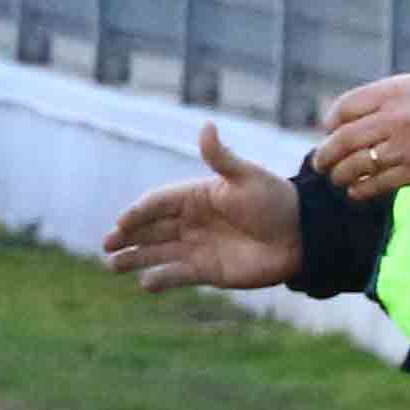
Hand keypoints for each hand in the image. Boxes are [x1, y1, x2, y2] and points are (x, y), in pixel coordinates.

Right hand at [101, 121, 300, 293]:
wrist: (302, 236)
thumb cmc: (276, 201)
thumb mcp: (247, 176)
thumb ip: (221, 157)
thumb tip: (206, 126)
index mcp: (197, 196)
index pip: (159, 203)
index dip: (139, 212)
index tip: (122, 222)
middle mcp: (192, 222)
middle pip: (151, 229)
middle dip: (127, 236)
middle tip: (106, 245)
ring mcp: (198, 247)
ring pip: (158, 253)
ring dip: (135, 258)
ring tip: (112, 265)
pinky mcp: (208, 271)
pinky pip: (177, 275)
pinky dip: (160, 279)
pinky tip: (145, 283)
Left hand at [313, 71, 409, 202]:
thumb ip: (382, 97)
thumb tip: (345, 117)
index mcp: (393, 92)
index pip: (345, 107)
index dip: (330, 122)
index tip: (329, 131)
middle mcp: (395, 118)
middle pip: (343, 139)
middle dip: (325, 154)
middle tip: (320, 162)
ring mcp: (405, 146)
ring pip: (356, 166)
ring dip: (340, 175)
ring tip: (337, 178)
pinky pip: (377, 185)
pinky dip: (360, 190)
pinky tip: (357, 191)